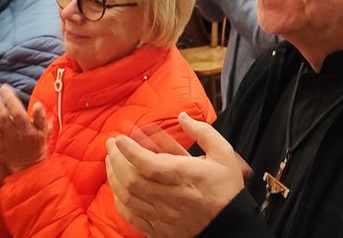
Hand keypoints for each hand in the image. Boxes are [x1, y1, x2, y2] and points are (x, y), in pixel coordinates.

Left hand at [0, 85, 48, 185]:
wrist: (28, 169)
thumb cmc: (37, 147)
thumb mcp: (44, 133)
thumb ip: (41, 119)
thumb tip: (37, 105)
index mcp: (27, 131)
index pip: (17, 113)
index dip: (10, 99)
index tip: (4, 88)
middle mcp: (13, 136)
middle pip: (1, 117)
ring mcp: (1, 143)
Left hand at [106, 112, 244, 236]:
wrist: (231, 225)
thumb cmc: (226, 188)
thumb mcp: (223, 154)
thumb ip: (203, 132)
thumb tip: (182, 116)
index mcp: (185, 176)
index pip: (148, 164)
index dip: (129, 150)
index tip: (120, 137)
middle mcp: (170, 197)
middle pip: (131, 179)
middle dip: (116, 159)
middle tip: (111, 144)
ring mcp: (162, 215)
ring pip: (127, 197)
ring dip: (114, 176)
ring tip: (111, 160)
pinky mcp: (159, 228)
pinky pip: (131, 215)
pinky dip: (119, 200)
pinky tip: (117, 187)